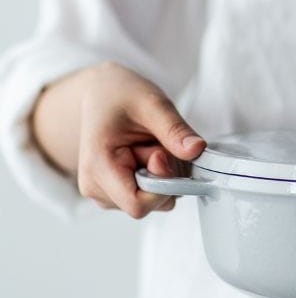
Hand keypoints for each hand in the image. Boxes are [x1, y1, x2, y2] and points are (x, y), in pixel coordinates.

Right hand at [32, 62, 205, 218]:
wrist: (102, 93)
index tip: (163, 152)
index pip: (138, 204)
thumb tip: (197, 150)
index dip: (162, 184)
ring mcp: (105, 193)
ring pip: (155, 201)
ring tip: (149, 144)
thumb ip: (175, 130)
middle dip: (165, 175)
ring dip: (165, 174)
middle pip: (149, 203)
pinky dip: (161, 176)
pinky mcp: (117, 193)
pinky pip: (153, 195)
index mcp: (97, 167)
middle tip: (156, 142)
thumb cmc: (120, 95)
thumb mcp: (152, 104)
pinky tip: (148, 152)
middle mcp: (95, 187)